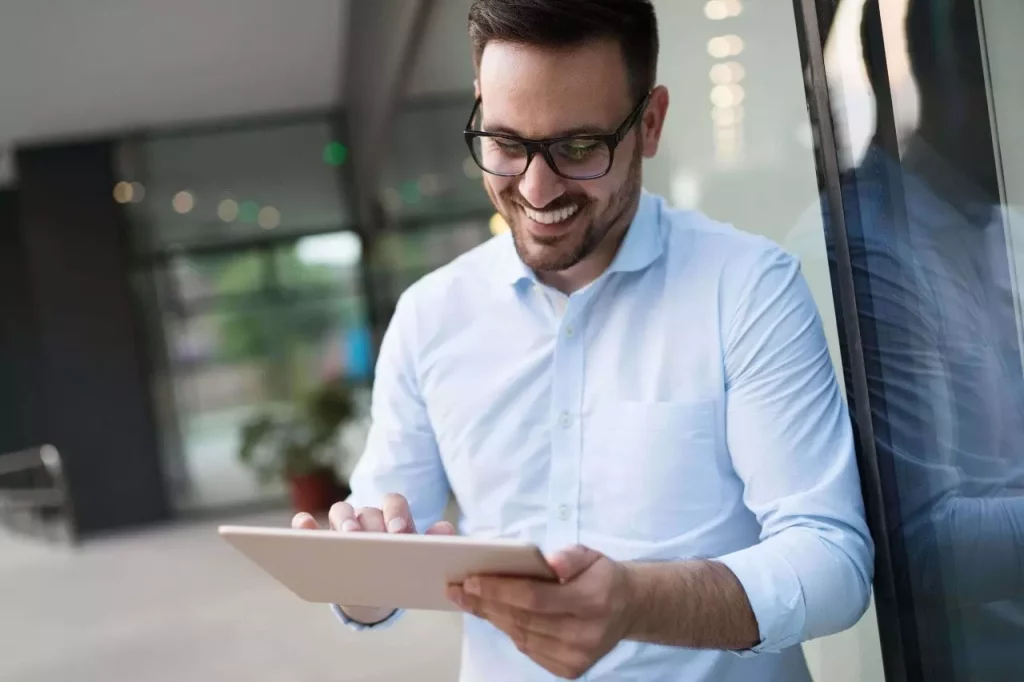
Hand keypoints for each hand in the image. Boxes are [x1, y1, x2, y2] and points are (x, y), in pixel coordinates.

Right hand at [291, 493, 454, 623]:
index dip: (396, 514)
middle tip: (370, 539)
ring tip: (346, 537)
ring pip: (340, 511)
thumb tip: (444, 529)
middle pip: (367, 509)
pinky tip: (304, 523)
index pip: (394, 503)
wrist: (373, 594)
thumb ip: (430, 546)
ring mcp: (342, 527)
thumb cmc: (397, 572)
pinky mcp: (319, 540)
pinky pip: (309, 526)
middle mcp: (367, 518)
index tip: (398, 533)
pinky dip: (305, 523)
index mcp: (392, 520)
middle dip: (369, 523)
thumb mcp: (413, 563)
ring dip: (343, 520)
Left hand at [446, 545, 634, 679]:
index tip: (471, 579)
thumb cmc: (602, 577)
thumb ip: (570, 556)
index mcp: (592, 600)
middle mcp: (585, 635)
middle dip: (485, 602)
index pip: (534, 597)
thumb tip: (550, 562)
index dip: (499, 589)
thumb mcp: (591, 555)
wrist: (629, 609)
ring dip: (492, 617)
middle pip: (523, 619)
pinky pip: (528, 648)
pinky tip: (495, 615)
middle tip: (458, 589)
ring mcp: (577, 656)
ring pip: (521, 635)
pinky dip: (509, 631)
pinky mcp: (570, 669)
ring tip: (470, 599)